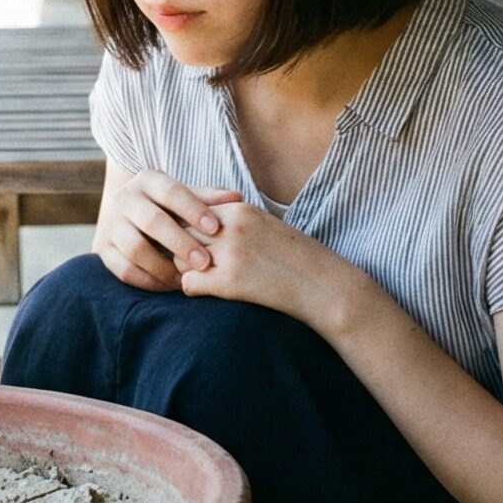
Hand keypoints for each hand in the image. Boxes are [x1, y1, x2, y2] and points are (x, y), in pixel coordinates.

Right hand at [95, 168, 243, 291]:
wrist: (128, 217)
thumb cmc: (169, 208)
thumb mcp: (186, 198)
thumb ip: (209, 199)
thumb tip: (236, 197)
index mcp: (148, 180)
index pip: (171, 191)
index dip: (194, 209)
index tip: (216, 229)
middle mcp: (125, 199)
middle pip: (152, 221)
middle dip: (181, 243)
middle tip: (205, 262)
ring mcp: (111, 225)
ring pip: (136, 248)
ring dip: (164, 267)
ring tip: (188, 279)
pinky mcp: (102, 250)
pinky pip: (123, 270)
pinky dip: (148, 281)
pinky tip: (170, 286)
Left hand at [178, 200, 355, 323]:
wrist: (323, 286)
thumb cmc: (294, 257)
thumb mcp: (263, 225)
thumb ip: (233, 222)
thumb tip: (198, 227)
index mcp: (238, 208)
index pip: (188, 210)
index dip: (186, 230)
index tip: (192, 244)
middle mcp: (230, 226)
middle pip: (179, 233)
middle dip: (181, 249)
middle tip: (193, 265)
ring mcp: (229, 253)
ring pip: (179, 258)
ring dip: (186, 270)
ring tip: (203, 279)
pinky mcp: (230, 282)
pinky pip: (188, 283)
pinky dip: (193, 290)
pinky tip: (210, 293)